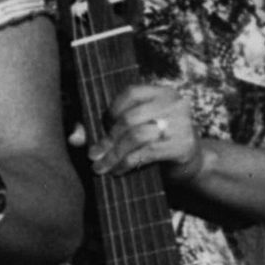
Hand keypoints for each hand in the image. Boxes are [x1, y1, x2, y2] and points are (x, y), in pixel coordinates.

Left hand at [88, 79, 206, 183]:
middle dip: (107, 139)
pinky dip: (126, 163)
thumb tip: (73, 137)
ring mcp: (182, 123)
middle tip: (93, 156)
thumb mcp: (133, 130)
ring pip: (136, 136)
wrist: (191, 163)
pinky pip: (146, 153)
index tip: (102, 128)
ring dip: (114, 154)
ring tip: (100, 167)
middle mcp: (174, 103)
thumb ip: (103, 128)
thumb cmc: (155, 143)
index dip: (111, 110)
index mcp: (162, 93)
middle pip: (130, 118)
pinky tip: (117, 171)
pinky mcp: (183, 145)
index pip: (131, 93)